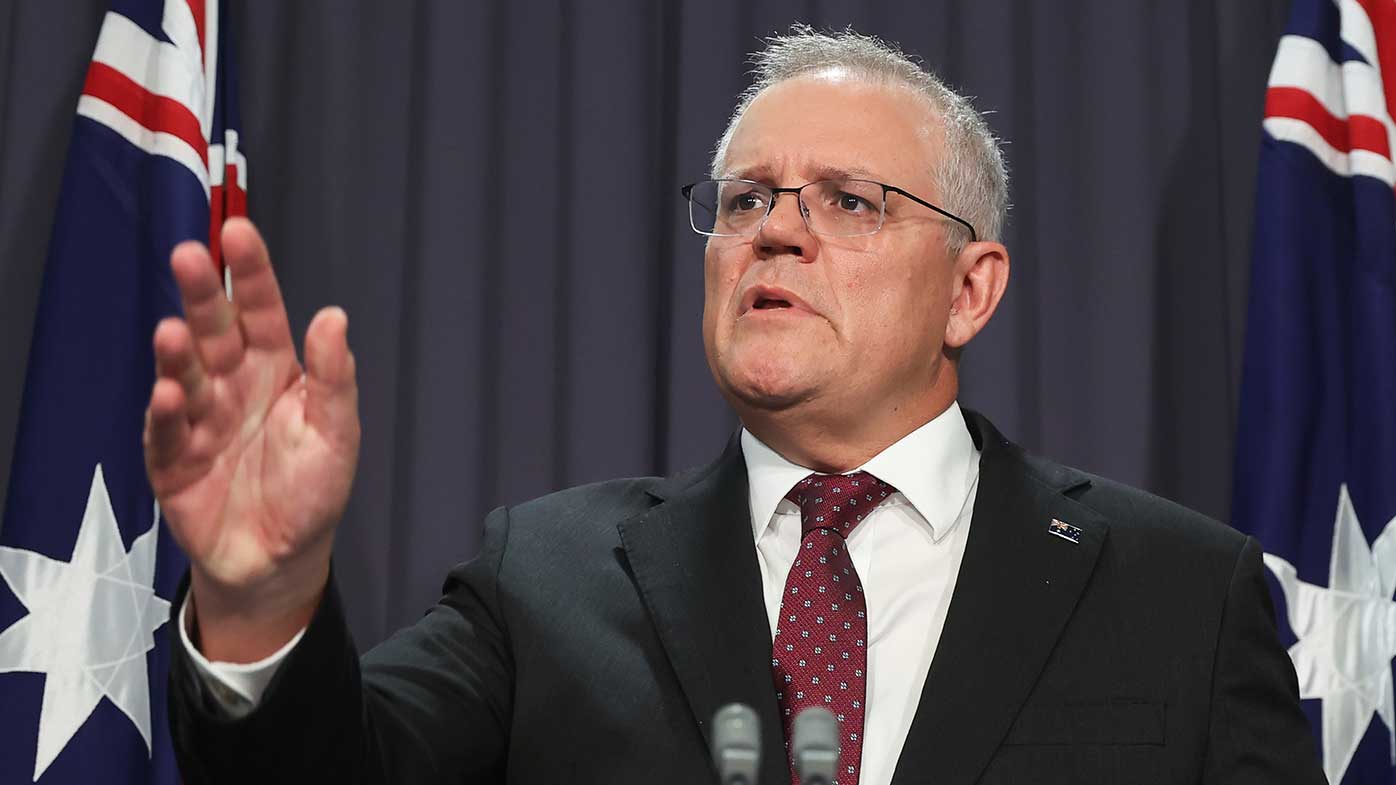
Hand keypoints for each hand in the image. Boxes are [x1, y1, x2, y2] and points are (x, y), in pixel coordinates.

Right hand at [143, 218, 359, 659]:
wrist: (281, 558)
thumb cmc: (313, 490)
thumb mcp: (337, 433)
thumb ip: (335, 378)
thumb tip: (335, 316)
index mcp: (274, 370)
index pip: (262, 312)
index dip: (252, 274)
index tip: (239, 231)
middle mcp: (232, 385)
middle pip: (214, 331)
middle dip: (203, 295)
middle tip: (189, 255)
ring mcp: (199, 420)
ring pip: (183, 375)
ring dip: (176, 353)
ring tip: (173, 332)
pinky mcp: (173, 461)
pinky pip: (167, 433)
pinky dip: (167, 416)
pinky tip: (170, 397)